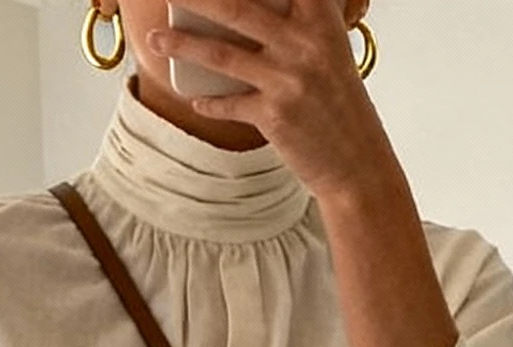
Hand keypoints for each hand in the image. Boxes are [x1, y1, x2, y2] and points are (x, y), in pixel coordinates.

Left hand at [146, 0, 390, 202]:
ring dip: (181, 45)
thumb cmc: (341, 106)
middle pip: (236, 8)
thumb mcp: (330, 52)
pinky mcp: (274, 116)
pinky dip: (209, 103)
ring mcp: (287, 80)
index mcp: (321, 20)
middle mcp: (304, 44)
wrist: (357, 164)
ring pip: (222, 55)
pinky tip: (195, 101)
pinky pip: (228, 104)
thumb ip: (300, 26)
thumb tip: (251, 12)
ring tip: (155, 39)